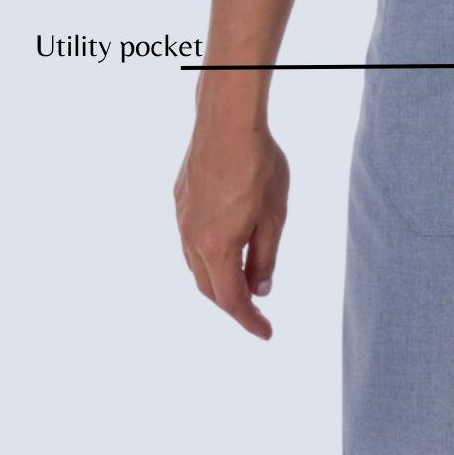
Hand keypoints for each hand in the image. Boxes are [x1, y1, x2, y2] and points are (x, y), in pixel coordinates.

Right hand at [174, 122, 289, 338]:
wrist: (227, 121)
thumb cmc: (258, 164)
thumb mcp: (274, 215)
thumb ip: (265, 256)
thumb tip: (260, 289)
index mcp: (216, 247)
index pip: (231, 300)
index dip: (249, 321)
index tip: (267, 333)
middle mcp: (191, 238)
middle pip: (209, 287)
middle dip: (232, 303)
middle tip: (257, 309)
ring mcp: (182, 219)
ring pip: (195, 265)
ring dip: (217, 279)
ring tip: (243, 278)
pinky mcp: (179, 200)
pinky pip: (190, 239)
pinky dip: (207, 253)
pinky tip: (225, 243)